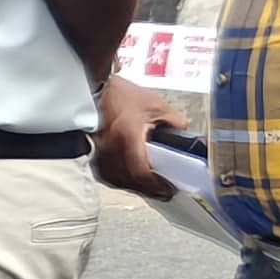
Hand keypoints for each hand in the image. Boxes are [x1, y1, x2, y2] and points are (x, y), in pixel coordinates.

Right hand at [94, 79, 176, 199]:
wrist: (97, 88)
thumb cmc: (122, 94)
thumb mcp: (156, 105)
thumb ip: (175, 121)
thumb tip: (184, 135)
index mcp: (127, 134)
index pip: (140, 170)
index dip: (155, 184)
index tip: (168, 187)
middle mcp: (111, 146)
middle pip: (129, 180)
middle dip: (149, 188)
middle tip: (164, 189)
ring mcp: (100, 151)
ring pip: (117, 180)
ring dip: (134, 186)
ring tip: (150, 186)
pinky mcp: (95, 152)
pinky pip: (107, 174)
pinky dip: (120, 179)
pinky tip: (130, 178)